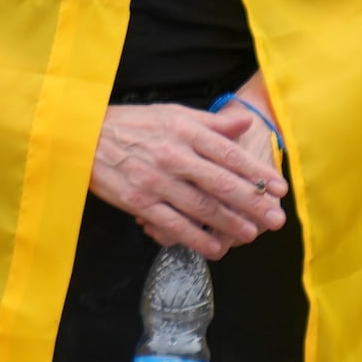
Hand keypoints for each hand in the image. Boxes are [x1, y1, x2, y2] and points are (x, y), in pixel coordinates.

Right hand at [90, 98, 287, 254]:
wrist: (81, 136)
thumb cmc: (132, 125)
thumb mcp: (172, 114)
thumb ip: (211, 123)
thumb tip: (246, 123)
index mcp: (184, 132)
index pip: (229, 154)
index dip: (257, 173)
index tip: (279, 188)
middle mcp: (173, 156)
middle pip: (221, 184)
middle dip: (252, 203)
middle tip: (275, 218)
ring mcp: (156, 181)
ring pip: (201, 207)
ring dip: (230, 224)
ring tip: (251, 234)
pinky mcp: (139, 202)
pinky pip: (174, 225)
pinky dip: (196, 239)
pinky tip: (214, 248)